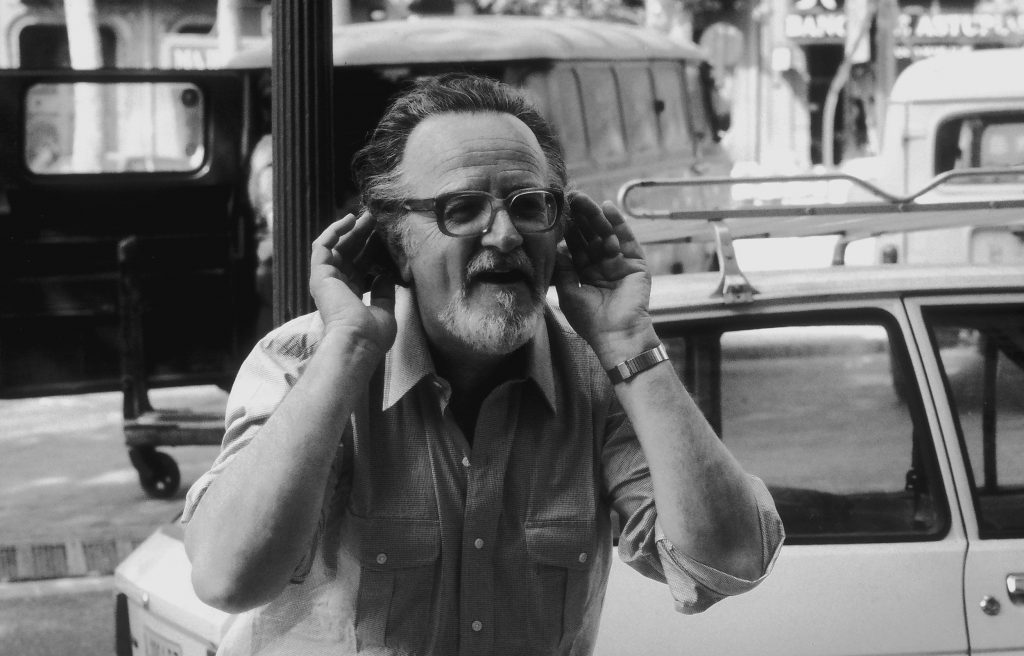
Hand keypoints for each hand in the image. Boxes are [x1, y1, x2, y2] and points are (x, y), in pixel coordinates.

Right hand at [309, 212, 396, 355]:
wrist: (358, 341)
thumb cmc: (372, 335)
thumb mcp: (384, 310)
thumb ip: (383, 291)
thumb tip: (385, 274)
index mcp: (351, 298)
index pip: (360, 267)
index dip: (372, 250)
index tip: (386, 236)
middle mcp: (336, 288)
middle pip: (349, 254)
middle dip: (363, 236)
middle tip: (377, 219)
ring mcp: (326, 281)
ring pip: (336, 247)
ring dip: (351, 230)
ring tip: (368, 216)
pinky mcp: (319, 274)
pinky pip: (322, 246)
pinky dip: (334, 231)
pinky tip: (350, 220)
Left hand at [553, 193, 657, 368]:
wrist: (616, 335)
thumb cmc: (589, 320)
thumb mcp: (568, 291)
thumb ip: (562, 268)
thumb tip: (553, 246)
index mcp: (585, 273)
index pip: (575, 246)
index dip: (567, 229)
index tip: (556, 211)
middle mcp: (602, 265)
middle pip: (590, 236)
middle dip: (580, 217)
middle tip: (569, 197)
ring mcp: (619, 263)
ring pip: (606, 233)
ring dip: (595, 215)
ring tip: (584, 198)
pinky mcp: (636, 263)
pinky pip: (627, 238)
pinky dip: (618, 222)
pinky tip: (607, 207)